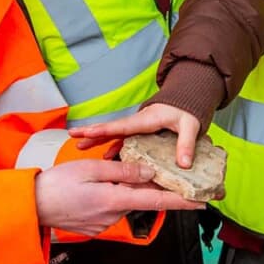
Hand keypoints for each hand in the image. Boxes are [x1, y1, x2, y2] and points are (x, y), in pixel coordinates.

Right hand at [33, 158, 204, 234]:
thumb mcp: (91, 169)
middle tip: (160, 172)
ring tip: (110, 172)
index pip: (157, 201)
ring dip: (126, 188)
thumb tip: (148, 172)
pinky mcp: (95, 226)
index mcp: (114, 200)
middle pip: (141, 198)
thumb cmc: (56, 184)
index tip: (202, 202)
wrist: (30, 207)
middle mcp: (113, 216)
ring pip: (125, 201)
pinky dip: (112, 195)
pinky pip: (111, 206)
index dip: (182, 202)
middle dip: (150, 186)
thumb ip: (123, 170)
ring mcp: (104, 224)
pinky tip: (98, 185)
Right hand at [70, 103, 201, 167]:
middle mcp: (139, 122)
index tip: (87, 132)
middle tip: (73, 137)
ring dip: (99, 140)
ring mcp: (139, 127)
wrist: (188, 99)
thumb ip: (186, 143)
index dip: (105, 130)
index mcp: (147, 120)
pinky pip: (124, 140)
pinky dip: (113, 147)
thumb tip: (184, 164)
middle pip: (112, 128)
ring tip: (80, 146)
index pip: (122, 126)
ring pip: (115, 134)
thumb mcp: (190, 125)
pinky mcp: (141, 131)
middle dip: (92, 132)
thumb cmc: (187, 109)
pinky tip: (106, 156)